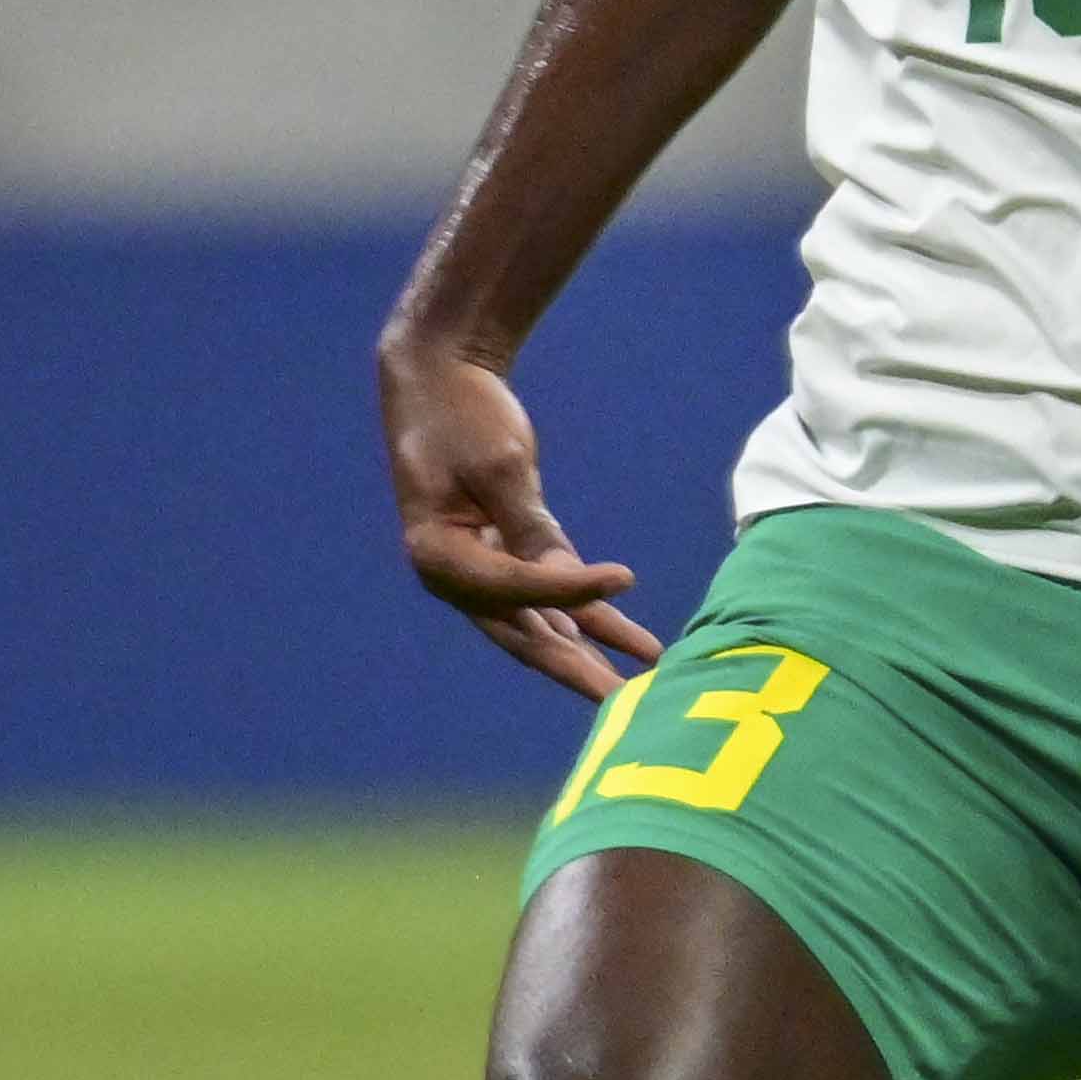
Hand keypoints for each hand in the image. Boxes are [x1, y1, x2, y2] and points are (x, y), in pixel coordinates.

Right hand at [380, 334, 655, 695]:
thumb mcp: (500, 467)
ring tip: (642, 686)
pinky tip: (636, 642)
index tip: (624, 577)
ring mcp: (487, 568)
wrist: (440, 373)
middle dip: (575, 669)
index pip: (513, 587)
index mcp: (438, 556)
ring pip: (545, 624)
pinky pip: (557, 595)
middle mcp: (457, 575)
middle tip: (621, 705)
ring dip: (593, 652)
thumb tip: (569, 581)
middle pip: (523, 634)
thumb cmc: (462, 414)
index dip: (569, 589)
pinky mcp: (515, 550)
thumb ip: (531, 528)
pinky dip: (594, 616)